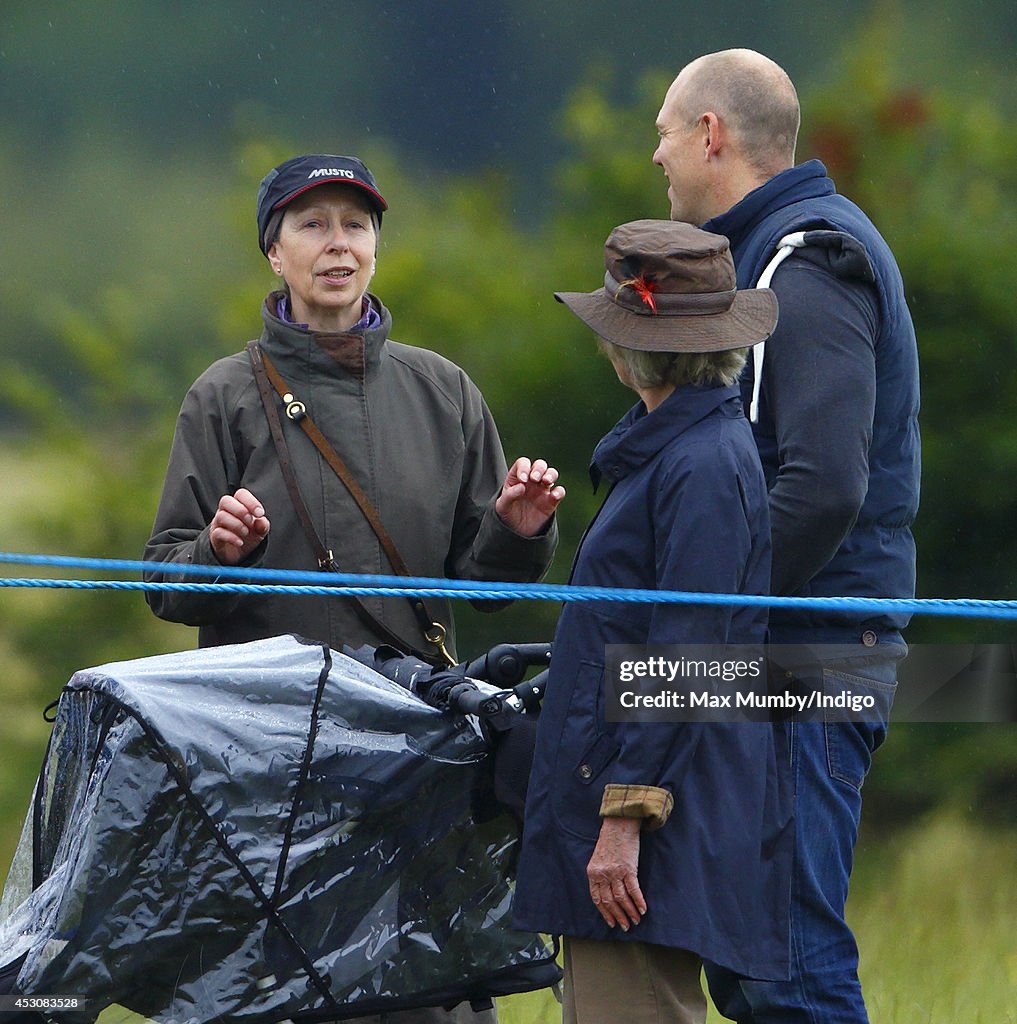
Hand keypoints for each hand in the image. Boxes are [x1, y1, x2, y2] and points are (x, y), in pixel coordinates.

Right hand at [209, 488, 269, 564]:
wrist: (238, 554)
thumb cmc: (249, 537)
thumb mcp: (260, 531)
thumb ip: (263, 525)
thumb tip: (262, 521)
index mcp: (239, 506)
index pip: (241, 494)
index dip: (251, 501)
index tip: (260, 513)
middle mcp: (226, 511)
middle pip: (225, 500)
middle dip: (240, 510)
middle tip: (250, 521)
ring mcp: (218, 523)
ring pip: (221, 516)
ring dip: (236, 524)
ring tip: (246, 533)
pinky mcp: (215, 537)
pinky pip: (218, 533)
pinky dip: (231, 537)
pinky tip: (240, 542)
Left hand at [495, 457, 564, 537]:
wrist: (517, 532)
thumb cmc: (508, 514)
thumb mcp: (502, 506)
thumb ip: (510, 495)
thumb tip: (522, 487)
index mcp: (517, 477)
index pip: (523, 463)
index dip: (524, 467)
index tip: (523, 479)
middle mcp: (531, 480)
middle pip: (540, 465)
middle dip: (539, 468)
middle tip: (535, 479)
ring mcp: (542, 489)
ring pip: (552, 473)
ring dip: (551, 474)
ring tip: (546, 481)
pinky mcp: (551, 501)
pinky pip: (559, 491)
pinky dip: (559, 491)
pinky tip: (554, 495)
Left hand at [587, 816, 645, 930]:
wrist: (619, 823)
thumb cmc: (610, 840)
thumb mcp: (599, 858)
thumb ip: (600, 874)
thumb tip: (608, 892)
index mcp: (593, 872)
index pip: (597, 898)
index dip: (605, 912)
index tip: (611, 922)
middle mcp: (602, 874)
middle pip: (609, 901)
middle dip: (618, 916)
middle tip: (625, 927)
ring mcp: (615, 872)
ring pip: (621, 898)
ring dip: (629, 912)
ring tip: (635, 921)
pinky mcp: (628, 868)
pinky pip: (633, 890)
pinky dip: (639, 902)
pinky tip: (643, 910)